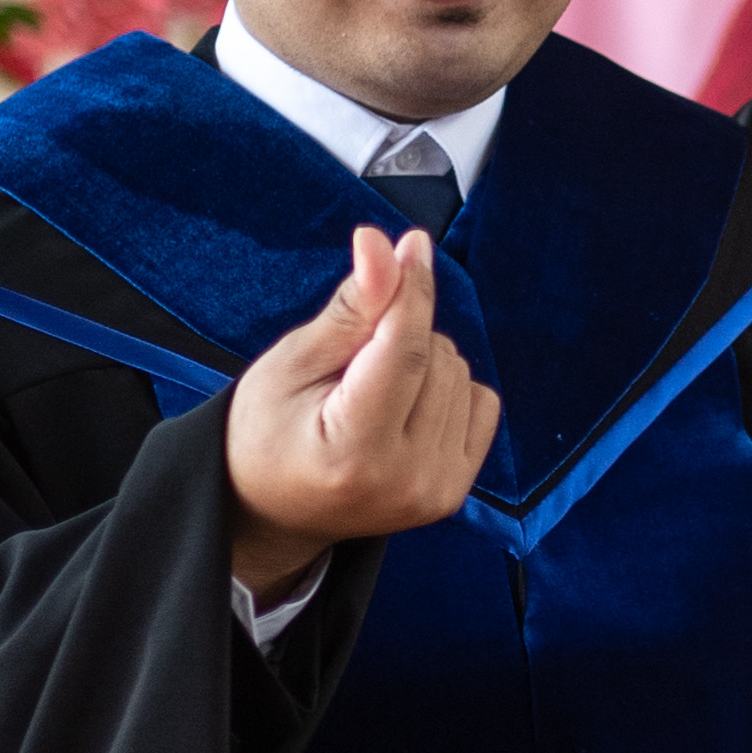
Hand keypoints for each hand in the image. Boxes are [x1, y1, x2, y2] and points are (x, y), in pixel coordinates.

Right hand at [223, 227, 498, 586]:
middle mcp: (405, 479)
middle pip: (436, 357)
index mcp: (354, 450)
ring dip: (422, 364)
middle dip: (398, 337)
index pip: (404, 351)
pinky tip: (404, 410)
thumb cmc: (268, 433)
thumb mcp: (291, 363)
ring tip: (369, 394)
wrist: (272, 510)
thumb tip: (385, 246)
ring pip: (461, 374)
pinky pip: (483, 403)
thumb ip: (350, 310)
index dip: (411, 289)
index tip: (410, 242)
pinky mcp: (456, 493)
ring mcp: (436, 491)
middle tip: (348, 370)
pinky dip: (448, 390)